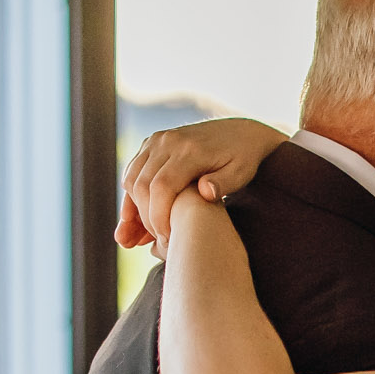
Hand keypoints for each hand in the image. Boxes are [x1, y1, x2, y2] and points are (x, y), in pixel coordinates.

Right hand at [117, 118, 288, 250]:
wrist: (238, 132)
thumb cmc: (242, 158)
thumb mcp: (241, 172)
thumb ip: (224, 183)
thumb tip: (205, 192)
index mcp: (190, 150)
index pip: (162, 186)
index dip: (158, 216)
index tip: (166, 238)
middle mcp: (167, 142)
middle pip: (142, 185)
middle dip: (145, 218)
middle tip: (158, 241)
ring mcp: (156, 141)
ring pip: (132, 179)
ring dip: (133, 210)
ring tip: (142, 237)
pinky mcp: (150, 144)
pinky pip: (132, 173)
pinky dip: (131, 197)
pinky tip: (135, 220)